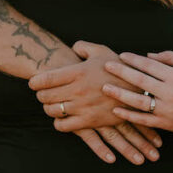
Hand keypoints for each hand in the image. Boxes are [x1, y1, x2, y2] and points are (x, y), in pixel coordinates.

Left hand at [31, 41, 160, 164]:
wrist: (139, 90)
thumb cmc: (119, 70)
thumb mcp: (102, 51)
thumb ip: (83, 47)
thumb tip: (72, 47)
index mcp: (78, 72)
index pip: (45, 79)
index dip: (34, 82)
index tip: (33, 83)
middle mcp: (77, 90)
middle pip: (45, 96)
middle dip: (40, 94)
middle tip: (43, 93)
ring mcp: (82, 107)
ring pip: (52, 111)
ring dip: (49, 108)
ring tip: (53, 104)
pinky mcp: (89, 121)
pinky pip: (63, 126)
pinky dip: (59, 123)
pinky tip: (63, 117)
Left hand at [103, 51, 172, 134]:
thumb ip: (170, 57)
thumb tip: (148, 55)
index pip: (150, 65)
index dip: (134, 59)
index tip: (121, 55)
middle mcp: (171, 93)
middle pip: (141, 81)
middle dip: (122, 72)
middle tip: (106, 66)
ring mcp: (167, 109)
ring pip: (139, 101)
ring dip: (120, 94)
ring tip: (105, 87)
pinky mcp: (165, 123)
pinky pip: (144, 120)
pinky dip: (129, 116)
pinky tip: (116, 110)